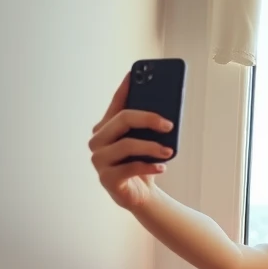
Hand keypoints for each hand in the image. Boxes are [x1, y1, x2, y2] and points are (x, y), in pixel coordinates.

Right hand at [89, 75, 173, 209]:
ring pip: (126, 144)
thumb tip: (166, 113)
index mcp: (107, 127)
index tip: (134, 73)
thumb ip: (150, 127)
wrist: (141, 195)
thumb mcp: (147, 142)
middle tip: (169, 125)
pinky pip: (129, 168)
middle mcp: (98, 141)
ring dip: (151, 147)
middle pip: (123, 119)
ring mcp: (99, 160)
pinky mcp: (106, 179)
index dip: (124, 87)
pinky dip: (148, 167)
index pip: (116, 102)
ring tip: (169, 151)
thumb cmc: (142, 163)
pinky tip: (162, 167)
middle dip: (148, 119)